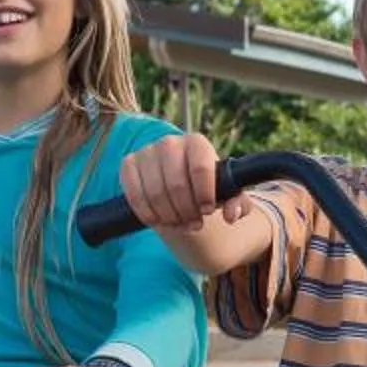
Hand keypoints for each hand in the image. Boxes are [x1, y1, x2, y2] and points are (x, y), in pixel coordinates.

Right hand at [121, 132, 247, 235]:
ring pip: (155, 192)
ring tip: (178, 224)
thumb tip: (231, 214)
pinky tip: (158, 220)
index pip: (200, 168)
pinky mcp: (129, 164)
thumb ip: (237, 203)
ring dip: (168, 216)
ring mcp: (147, 152)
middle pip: (176, 184)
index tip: (207, 211)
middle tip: (194, 224)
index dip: (204, 195)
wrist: (179, 181)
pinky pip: (134, 194)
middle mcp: (170, 142)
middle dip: (186, 211)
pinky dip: (147, 213)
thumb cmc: (205, 187)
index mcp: (197, 143)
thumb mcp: (226, 194)